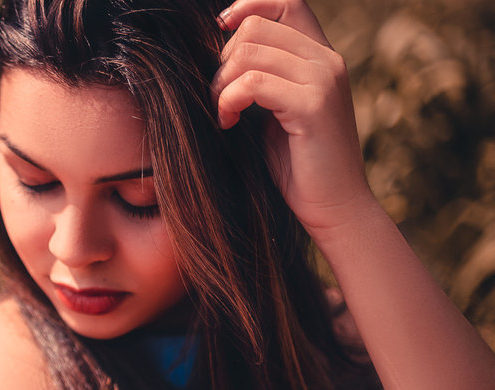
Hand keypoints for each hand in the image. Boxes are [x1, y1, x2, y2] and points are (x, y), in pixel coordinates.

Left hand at [211, 0, 376, 236]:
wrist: (333, 207)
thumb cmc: (297, 166)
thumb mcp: (274, 111)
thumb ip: (260, 78)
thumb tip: (218, 55)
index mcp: (321, 57)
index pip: (286, 3)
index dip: (248, 8)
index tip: (220, 36)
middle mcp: (327, 60)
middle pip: (255, 27)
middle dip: (223, 62)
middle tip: (220, 100)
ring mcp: (324, 79)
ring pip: (248, 51)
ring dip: (221, 84)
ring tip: (223, 114)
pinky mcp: (313, 105)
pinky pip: (252, 83)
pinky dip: (228, 101)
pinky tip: (228, 124)